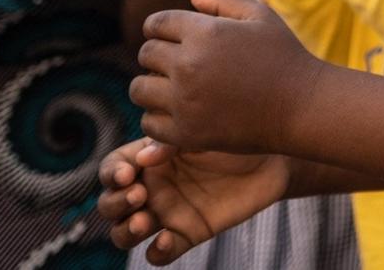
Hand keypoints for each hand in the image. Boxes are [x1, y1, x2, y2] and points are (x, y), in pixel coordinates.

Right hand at [100, 136, 290, 264]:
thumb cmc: (234, 135)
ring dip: (126, 231)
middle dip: (116, 203)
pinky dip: (157, 251)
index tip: (128, 173)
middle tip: (139, 195)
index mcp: (148, 158)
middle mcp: (151, 187)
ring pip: (125, 232)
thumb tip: (143, 157)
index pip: (113, 169)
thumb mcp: (201, 130)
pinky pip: (160, 253)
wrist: (272, 156)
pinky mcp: (186, 233)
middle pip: (110, 204)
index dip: (112, 174)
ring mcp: (166, 213)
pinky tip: (167, 239)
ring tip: (144, 221)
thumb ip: (171, 142)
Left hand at [133, 0, 319, 154]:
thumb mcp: (261, 17)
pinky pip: (149, 123)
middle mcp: (188, 64)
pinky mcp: (186, 132)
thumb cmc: (284, 56)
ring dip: (152, 86)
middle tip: (176, 63)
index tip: (172, 37)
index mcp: (204, 32)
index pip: (155, 24)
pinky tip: (178, 112)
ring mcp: (185, 101)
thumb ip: (226, 0)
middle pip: (145, 55)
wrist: (302, 107)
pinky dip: (158, 118)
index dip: (161, 28)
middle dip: (157, 55)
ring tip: (172, 88)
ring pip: (139, 90)